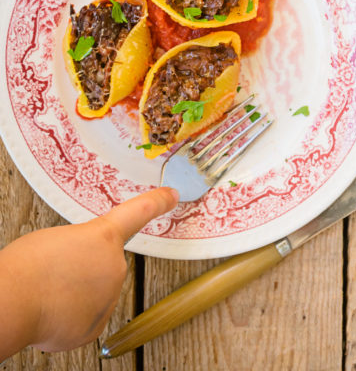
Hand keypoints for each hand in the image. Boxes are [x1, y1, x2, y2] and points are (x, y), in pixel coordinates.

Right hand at [0, 186, 177, 357]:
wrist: (12, 303)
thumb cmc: (25, 267)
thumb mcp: (56, 240)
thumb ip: (79, 247)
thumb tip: (79, 266)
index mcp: (103, 236)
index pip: (138, 213)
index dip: (157, 202)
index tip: (172, 195)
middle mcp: (114, 266)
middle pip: (104, 265)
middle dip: (84, 269)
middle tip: (54, 273)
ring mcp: (108, 297)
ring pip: (94, 293)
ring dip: (75, 293)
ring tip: (48, 292)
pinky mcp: (95, 326)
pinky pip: (86, 318)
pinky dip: (69, 317)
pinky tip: (51, 312)